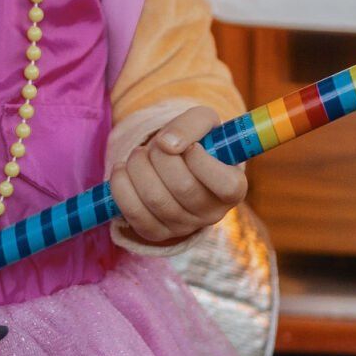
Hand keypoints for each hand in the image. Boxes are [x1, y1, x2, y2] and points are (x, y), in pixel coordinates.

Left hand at [108, 105, 247, 247]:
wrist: (174, 164)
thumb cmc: (196, 142)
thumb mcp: (202, 122)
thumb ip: (192, 124)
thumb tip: (167, 144)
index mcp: (234, 188)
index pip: (226, 185)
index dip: (202, 161)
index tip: (190, 146)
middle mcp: (212, 213)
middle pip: (184, 188)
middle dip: (162, 157)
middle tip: (157, 144)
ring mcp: (184, 227)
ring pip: (156, 199)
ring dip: (138, 167)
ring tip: (139, 154)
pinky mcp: (157, 233)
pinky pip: (134, 214)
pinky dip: (121, 186)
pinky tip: (122, 170)